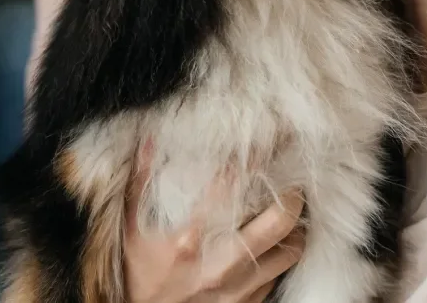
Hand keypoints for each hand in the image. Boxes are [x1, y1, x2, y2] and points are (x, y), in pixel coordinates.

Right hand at [122, 148, 305, 302]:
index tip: (263, 142)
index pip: (233, 187)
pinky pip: (280, 274)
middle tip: (291, 178)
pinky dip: (283, 253)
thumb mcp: (131, 229)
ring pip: (291, 249)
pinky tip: (275, 241)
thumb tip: (149, 139)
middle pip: (280, 220)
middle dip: (292, 193)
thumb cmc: (139, 274)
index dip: (252, 158)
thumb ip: (140, 183)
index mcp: (191, 240)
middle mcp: (221, 265)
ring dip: (295, 227)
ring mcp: (239, 288)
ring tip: (289, 209)